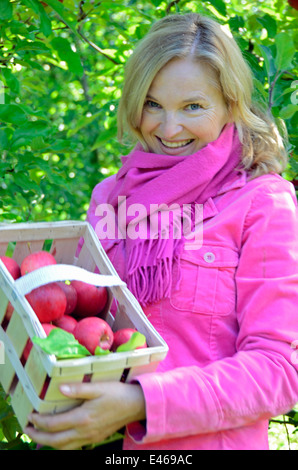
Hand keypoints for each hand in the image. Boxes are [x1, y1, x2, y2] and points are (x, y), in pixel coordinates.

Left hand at [25, 381, 145, 449]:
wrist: (137, 405)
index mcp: (83, 418)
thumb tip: (60, 389)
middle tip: (27, 430)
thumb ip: (78, 389)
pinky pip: (74, 446)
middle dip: (38, 436)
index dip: (39, 422)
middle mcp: (84, 432)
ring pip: (64, 447)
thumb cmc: (118, 393)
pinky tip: (60, 436)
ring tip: (39, 435)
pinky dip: (62, 445)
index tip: (31, 415)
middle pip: (55, 441)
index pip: (54, 424)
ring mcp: (90, 437)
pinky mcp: (95, 438)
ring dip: (48, 443)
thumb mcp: (98, 387)